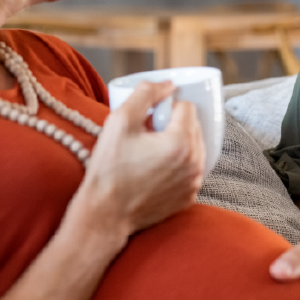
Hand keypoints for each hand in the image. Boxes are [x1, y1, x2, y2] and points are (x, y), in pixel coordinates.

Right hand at [70, 81, 204, 240]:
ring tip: (149, 153)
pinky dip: (177, 165)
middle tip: (146, 135)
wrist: (105, 214)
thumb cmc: (109, 169)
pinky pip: (190, 170)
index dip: (165, 108)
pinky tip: (154, 170)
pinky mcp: (188, 197)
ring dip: (177, 144)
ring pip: (194, 148)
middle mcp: (195, 163)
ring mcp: (194, 183)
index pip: (186, 107)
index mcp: (181, 142)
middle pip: (193, 127)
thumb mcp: (120, 121)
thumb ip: (146, 94)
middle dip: (173, 125)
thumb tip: (168, 85)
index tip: (148, 119)